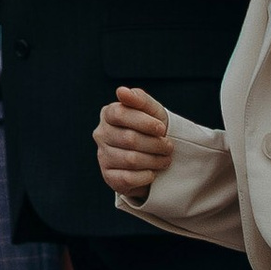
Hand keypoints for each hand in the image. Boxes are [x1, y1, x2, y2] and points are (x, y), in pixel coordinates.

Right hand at [94, 83, 173, 203]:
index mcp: (108, 114)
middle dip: (155, 144)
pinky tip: (152, 173)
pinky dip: (145, 176)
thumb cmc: (151, 130)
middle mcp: (101, 134)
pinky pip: (127, 178)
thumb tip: (121, 91)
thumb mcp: (151, 111)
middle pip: (129, 139)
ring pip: (130, 159)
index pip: (120, 114)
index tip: (161, 128)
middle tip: (169, 147)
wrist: (153, 157)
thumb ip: (139, 99)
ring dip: (154, 160)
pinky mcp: (109, 177)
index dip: (144, 122)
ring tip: (165, 159)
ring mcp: (103, 156)